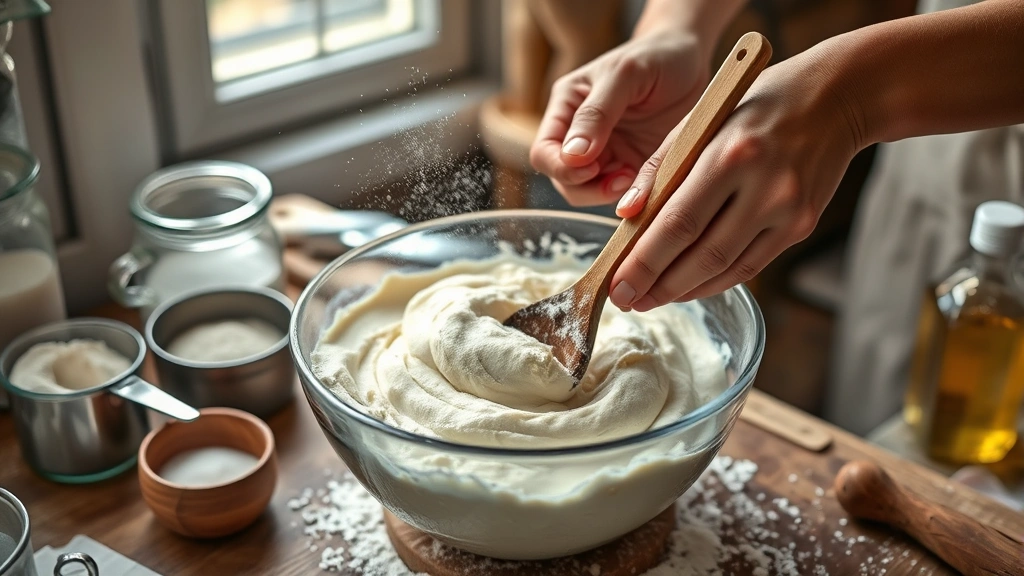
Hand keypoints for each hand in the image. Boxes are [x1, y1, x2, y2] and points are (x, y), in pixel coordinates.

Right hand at [529, 32, 708, 205]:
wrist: (693, 61)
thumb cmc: (657, 56)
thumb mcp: (626, 74)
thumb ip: (596, 113)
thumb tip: (572, 155)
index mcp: (567, 107)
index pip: (543, 152)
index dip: (561, 168)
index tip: (593, 166)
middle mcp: (578, 134)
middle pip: (561, 179)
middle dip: (585, 188)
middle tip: (621, 180)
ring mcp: (604, 153)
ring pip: (586, 192)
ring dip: (606, 194)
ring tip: (633, 178)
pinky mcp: (629, 166)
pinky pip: (619, 192)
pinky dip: (629, 195)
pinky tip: (646, 181)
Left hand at [609, 46, 863, 310]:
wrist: (838, 97)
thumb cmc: (757, 104)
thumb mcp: (702, 118)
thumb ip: (661, 166)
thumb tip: (625, 214)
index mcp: (731, 154)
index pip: (678, 221)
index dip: (644, 261)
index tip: (616, 285)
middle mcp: (765, 187)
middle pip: (701, 253)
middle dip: (658, 284)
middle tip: (626, 300)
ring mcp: (789, 211)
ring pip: (726, 268)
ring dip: (684, 290)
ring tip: (650, 298)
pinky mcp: (802, 226)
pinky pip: (750, 265)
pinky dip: (715, 280)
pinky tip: (688, 286)